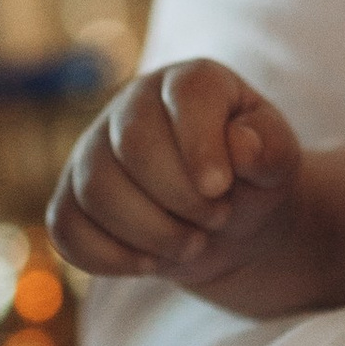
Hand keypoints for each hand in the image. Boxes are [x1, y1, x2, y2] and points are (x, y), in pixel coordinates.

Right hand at [51, 61, 301, 287]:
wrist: (226, 224)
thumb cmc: (252, 180)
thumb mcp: (278, 161)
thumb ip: (269, 147)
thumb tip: (242, 145)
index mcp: (188, 83)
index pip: (184, 95)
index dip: (200, 145)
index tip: (220, 189)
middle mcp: (132, 106)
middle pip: (133, 145)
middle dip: (179, 197)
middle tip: (216, 218)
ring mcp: (93, 151)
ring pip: (96, 191)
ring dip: (151, 232)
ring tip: (192, 243)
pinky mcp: (71, 198)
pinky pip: (66, 228)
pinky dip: (110, 257)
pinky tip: (149, 262)